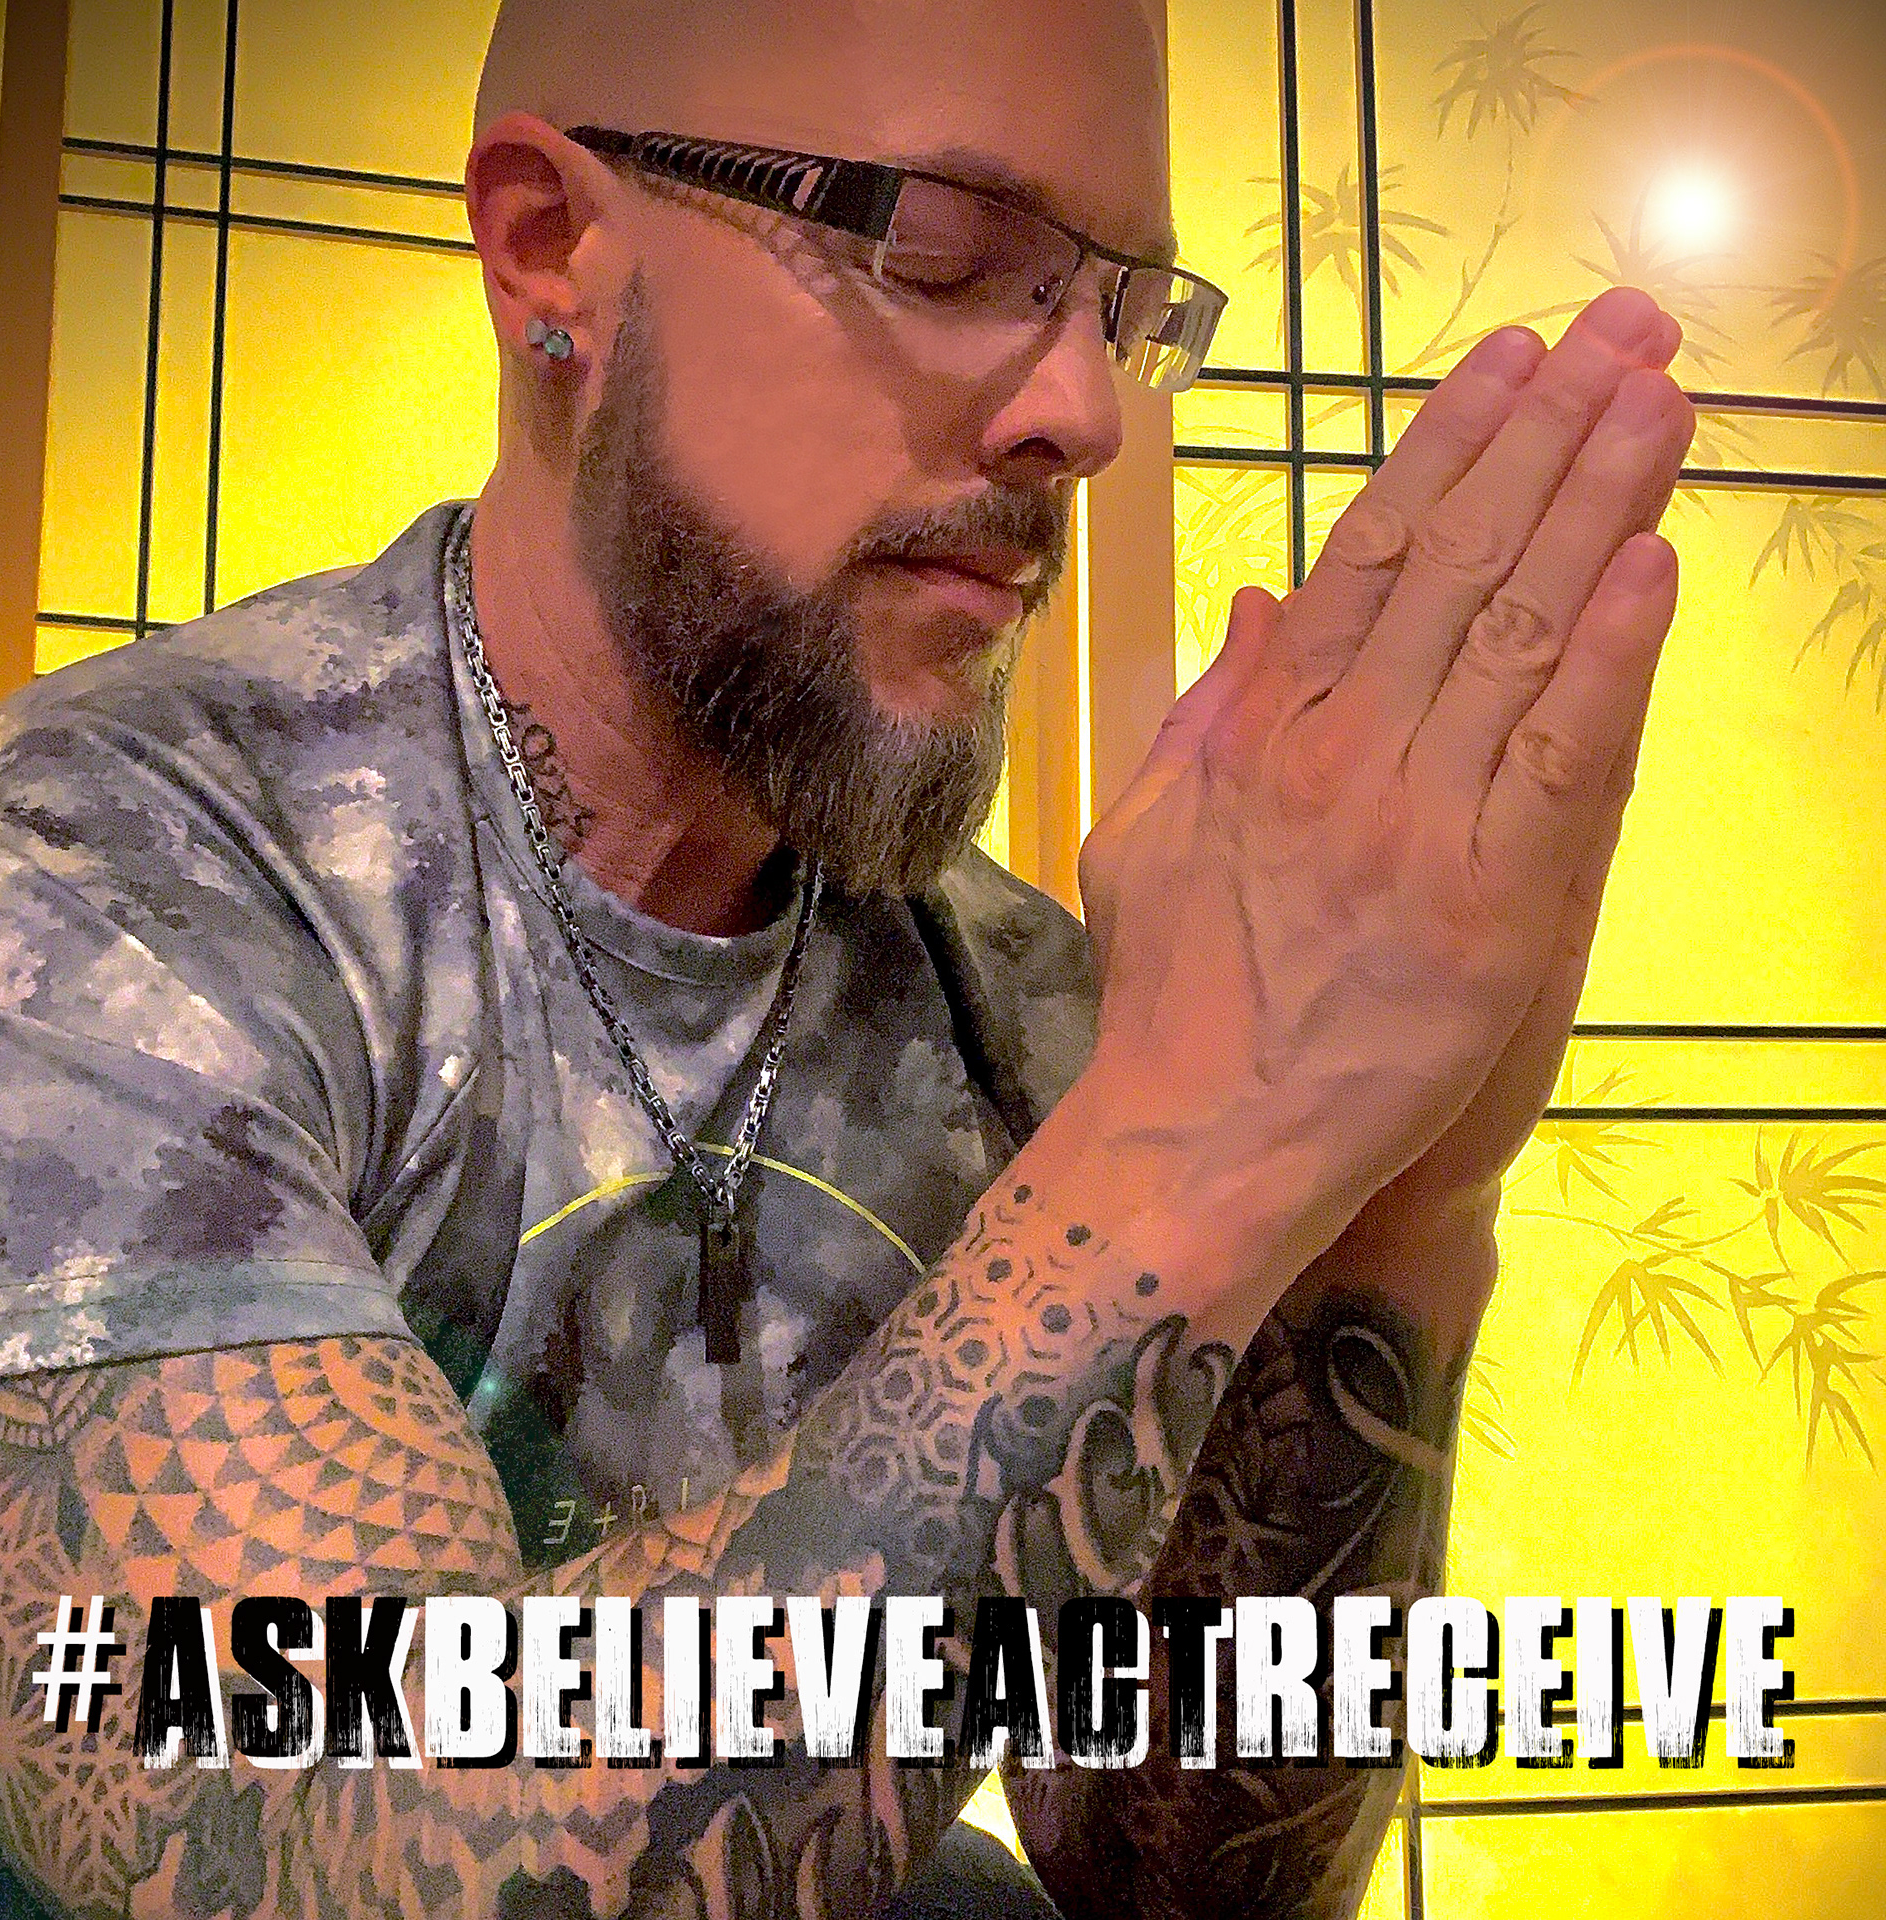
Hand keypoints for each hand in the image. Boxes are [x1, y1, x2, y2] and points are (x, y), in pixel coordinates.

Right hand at [1078, 286, 1695, 1279]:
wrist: (1201, 1136)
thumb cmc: (1171, 996)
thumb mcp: (1146, 836)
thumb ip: (1206, 715)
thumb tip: (1259, 602)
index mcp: (1264, 731)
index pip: (1370, 552)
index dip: (1449, 445)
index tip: (1513, 358)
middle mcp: (1344, 751)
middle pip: (1461, 562)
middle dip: (1549, 432)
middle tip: (1629, 327)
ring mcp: (1419, 821)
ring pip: (1520, 633)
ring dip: (1598, 504)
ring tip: (1664, 398)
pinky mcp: (1492, 902)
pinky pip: (1561, 758)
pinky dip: (1610, 658)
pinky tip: (1653, 563)